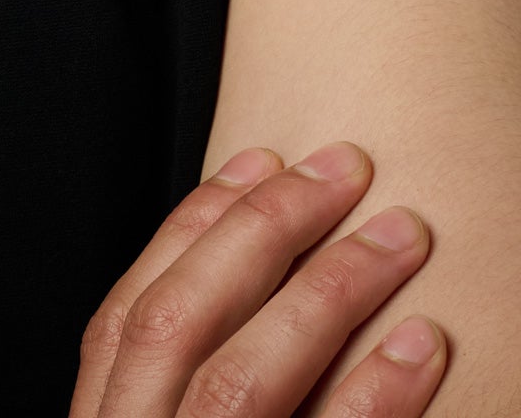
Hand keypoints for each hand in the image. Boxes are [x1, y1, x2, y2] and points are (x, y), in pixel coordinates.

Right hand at [71, 143, 446, 415]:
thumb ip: (179, 384)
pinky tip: (420, 347)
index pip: (132, 312)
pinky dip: (372, 395)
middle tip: (347, 168)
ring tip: (401, 237)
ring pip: (241, 379)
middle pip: (180, 324)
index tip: (263, 158)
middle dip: (263, 232)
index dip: (195, 226)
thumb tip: (248, 268)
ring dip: (327, 295)